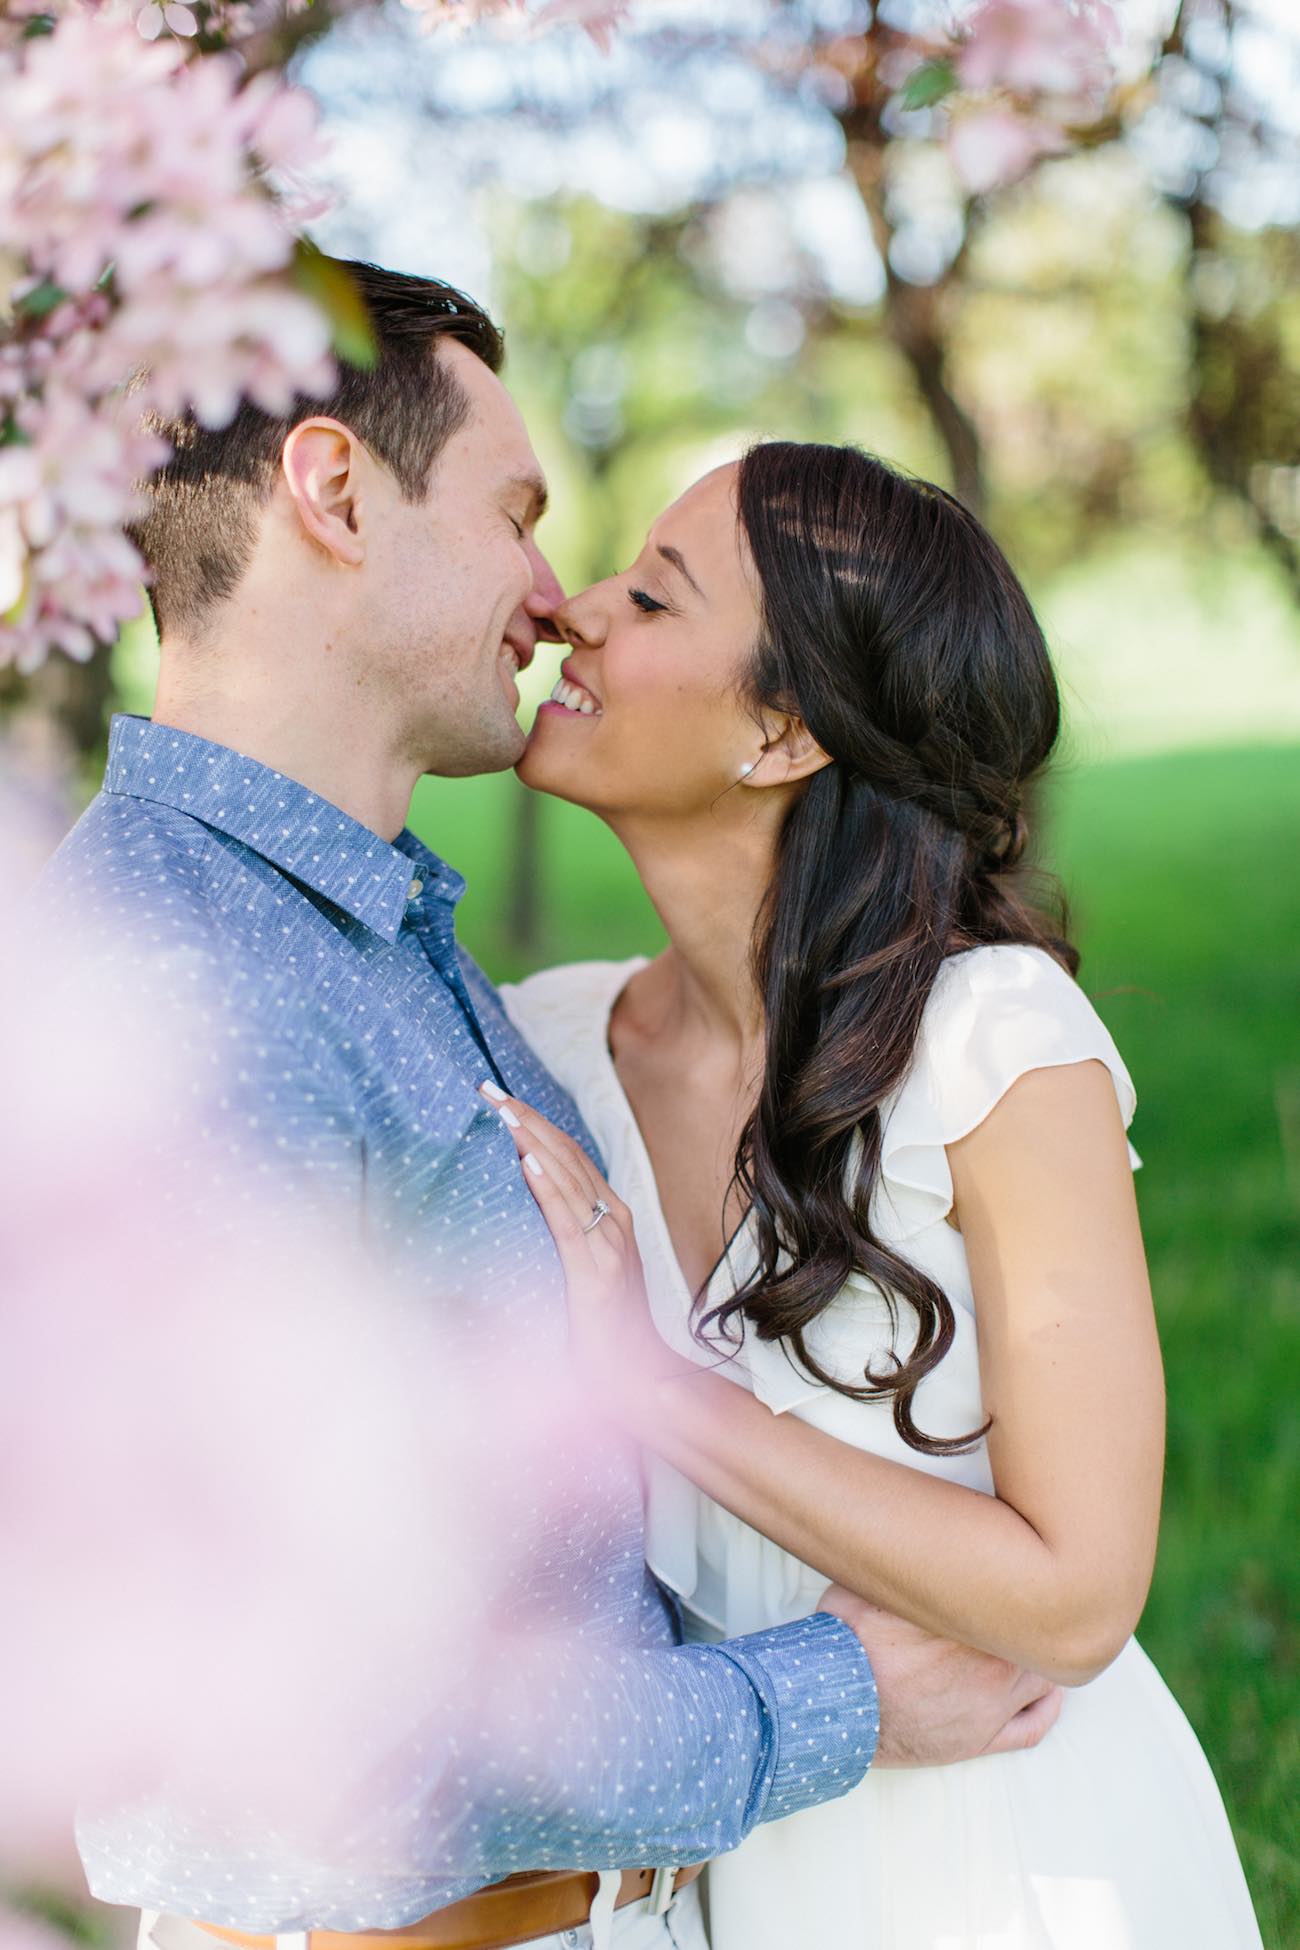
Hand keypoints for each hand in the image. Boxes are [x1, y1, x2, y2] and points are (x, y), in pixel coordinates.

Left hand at [478, 1084, 669, 1403]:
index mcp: (612, 1214)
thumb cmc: (606, 1324)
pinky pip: (567, 1222)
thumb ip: (564, 1220)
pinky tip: (526, 1161)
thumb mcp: (583, 1262)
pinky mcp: (594, 1272)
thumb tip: (530, 1177)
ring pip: (566, 1178)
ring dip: (531, 1140)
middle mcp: (615, 1220)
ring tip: (502, 1110)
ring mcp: (608, 1244)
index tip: (500, 1096)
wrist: (637, 1379)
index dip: (535, 1121)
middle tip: (488, 1088)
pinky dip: (547, 1188)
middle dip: (526, 1118)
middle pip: (565, 1155)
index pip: (569, 1153)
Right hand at [818, 1584, 1063, 1767]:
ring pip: (1041, 1675)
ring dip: (1040, 1658)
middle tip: (1026, 1601)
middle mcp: (994, 1661)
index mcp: (972, 1618)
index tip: (1011, 1566)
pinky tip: (1050, 1695)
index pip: (1016, 1590)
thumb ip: (897, 1561)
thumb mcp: (867, 1581)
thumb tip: (901, 1529)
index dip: (1017, 1578)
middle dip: (1034, 1616)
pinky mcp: (983, 1739)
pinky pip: (1034, 1726)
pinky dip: (1047, 1707)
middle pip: (1035, 1632)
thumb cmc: (849, 1647)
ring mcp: (992, 1704)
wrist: (838, 1708)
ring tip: (1034, 1641)